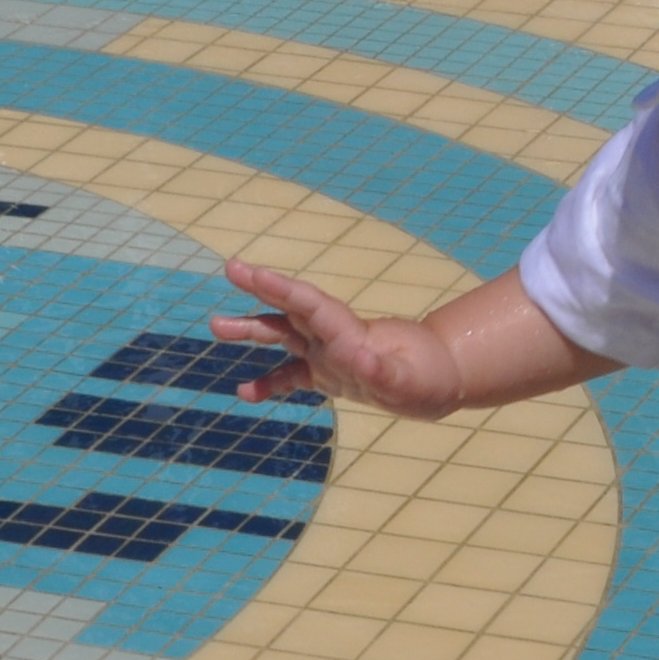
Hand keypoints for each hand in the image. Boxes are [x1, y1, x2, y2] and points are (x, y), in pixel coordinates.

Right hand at [209, 258, 465, 420]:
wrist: (441, 381)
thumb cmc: (430, 379)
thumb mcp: (412, 381)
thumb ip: (384, 372)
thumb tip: (358, 360)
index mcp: (351, 333)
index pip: (310, 305)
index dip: (279, 288)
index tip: (249, 272)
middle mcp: (334, 338)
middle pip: (292, 309)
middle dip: (263, 290)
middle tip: (231, 268)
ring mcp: (329, 355)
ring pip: (285, 336)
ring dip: (253, 329)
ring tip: (217, 325)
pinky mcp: (329, 375)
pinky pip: (292, 375)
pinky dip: (268, 382)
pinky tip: (244, 391)